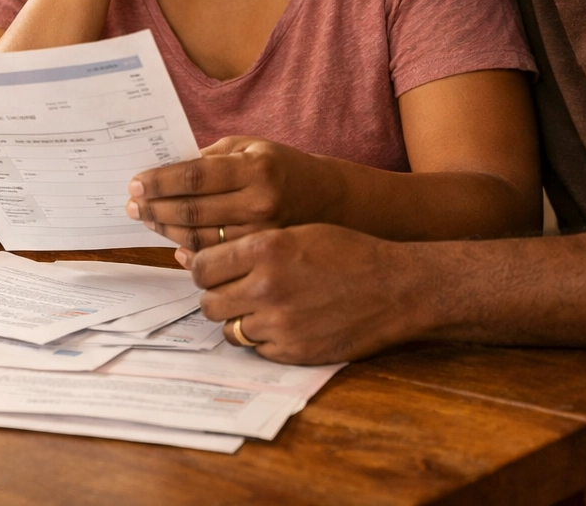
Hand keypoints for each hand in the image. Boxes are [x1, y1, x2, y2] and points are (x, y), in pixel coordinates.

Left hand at [126, 137, 342, 248]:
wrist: (328, 199)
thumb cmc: (280, 167)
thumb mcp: (250, 147)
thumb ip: (209, 157)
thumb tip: (164, 171)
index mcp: (255, 169)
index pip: (194, 176)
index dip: (160, 182)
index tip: (135, 184)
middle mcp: (260, 203)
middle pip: (192, 211)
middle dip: (155, 209)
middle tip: (132, 206)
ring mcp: (262, 235)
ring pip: (200, 240)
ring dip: (166, 231)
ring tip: (147, 221)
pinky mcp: (263, 257)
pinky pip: (217, 259)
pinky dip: (190, 252)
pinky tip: (174, 243)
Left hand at [181, 224, 421, 364]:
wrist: (396, 288)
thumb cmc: (348, 253)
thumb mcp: (296, 232)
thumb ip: (246, 244)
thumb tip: (189, 256)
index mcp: (265, 249)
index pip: (201, 267)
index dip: (203, 269)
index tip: (214, 271)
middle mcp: (267, 287)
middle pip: (208, 301)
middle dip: (216, 295)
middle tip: (234, 290)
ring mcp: (280, 323)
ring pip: (228, 328)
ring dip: (237, 318)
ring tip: (260, 306)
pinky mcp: (294, 351)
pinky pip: (256, 348)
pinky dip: (262, 338)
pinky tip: (283, 322)